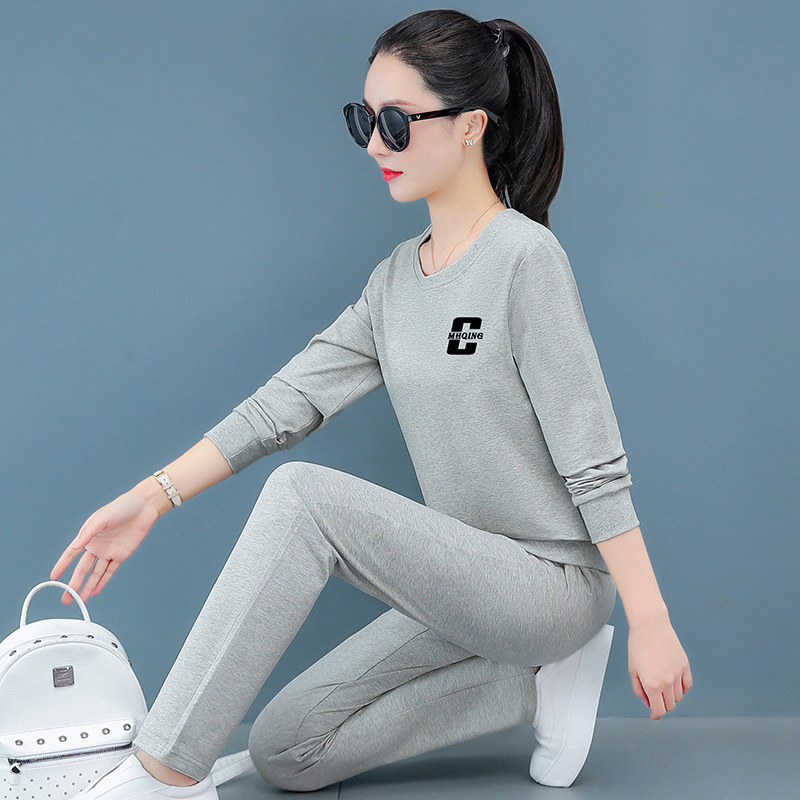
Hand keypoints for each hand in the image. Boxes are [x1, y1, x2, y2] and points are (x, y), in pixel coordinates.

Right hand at [50, 486, 160, 604]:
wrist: (144, 507)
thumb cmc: (121, 507)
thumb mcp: (101, 518)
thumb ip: (88, 533)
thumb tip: (76, 545)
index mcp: (88, 536)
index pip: (71, 554)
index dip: (62, 566)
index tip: (54, 578)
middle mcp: (97, 546)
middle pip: (82, 569)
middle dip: (74, 584)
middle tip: (67, 598)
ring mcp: (109, 552)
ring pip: (96, 573)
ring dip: (88, 586)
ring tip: (80, 599)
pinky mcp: (122, 555)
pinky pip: (110, 571)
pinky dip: (103, 582)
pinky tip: (96, 591)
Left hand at [628, 619, 691, 719]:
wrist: (650, 626)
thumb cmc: (638, 645)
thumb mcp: (633, 669)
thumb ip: (639, 689)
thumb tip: (648, 702)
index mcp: (651, 684)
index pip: (659, 710)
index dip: (656, 715)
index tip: (654, 715)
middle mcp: (667, 682)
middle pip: (669, 705)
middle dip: (662, 704)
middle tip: (655, 697)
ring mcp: (677, 674)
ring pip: (679, 697)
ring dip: (671, 696)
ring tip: (662, 684)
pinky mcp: (685, 666)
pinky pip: (687, 685)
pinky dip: (682, 688)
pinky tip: (674, 683)